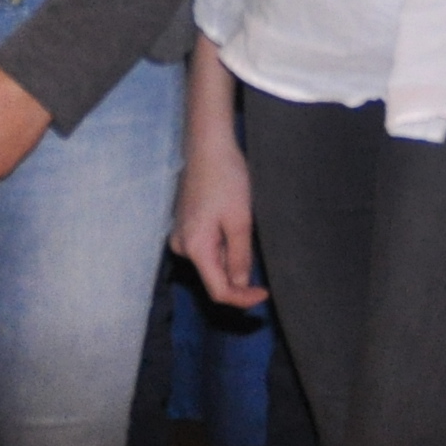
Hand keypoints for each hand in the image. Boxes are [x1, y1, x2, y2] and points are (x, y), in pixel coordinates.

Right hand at [175, 146, 265, 307]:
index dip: (242, 298)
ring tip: (245, 233)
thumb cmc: (226, 179)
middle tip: (261, 265)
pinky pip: (205, 248)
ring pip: (210, 262)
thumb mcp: (240, 221)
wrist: (208, 146)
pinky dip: (223, 248)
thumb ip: (239, 257)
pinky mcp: (184, 226)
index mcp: (194, 247)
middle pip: (213, 277)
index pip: (218, 290)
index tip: (264, 295)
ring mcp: (180, 235)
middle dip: (238, 277)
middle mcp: (181, 246)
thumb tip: (240, 285)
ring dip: (230, 259)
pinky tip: (234, 228)